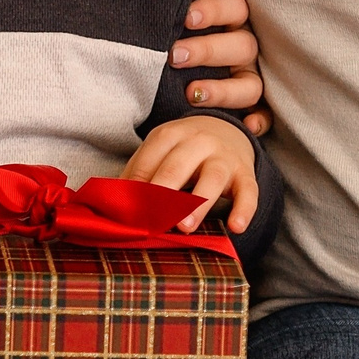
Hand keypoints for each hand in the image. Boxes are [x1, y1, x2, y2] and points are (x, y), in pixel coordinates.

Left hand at [123, 116, 259, 233]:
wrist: (228, 131)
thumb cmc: (183, 150)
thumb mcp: (159, 152)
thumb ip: (138, 174)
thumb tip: (110, 204)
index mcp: (169, 134)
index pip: (148, 161)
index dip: (135, 188)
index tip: (125, 214)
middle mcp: (198, 141)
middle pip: (177, 166)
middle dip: (163, 193)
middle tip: (151, 220)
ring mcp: (223, 157)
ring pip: (212, 178)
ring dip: (198, 203)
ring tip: (185, 227)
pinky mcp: (245, 173)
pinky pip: (248, 192)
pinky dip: (244, 209)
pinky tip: (236, 228)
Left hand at [175, 0, 268, 135]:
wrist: (183, 57)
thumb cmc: (189, 17)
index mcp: (233, 13)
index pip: (233, 5)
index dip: (213, 10)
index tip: (186, 16)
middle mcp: (247, 44)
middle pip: (242, 46)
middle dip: (210, 49)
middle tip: (176, 54)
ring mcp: (251, 76)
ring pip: (252, 84)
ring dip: (226, 89)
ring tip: (192, 92)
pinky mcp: (250, 107)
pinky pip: (263, 118)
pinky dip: (256, 123)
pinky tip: (243, 127)